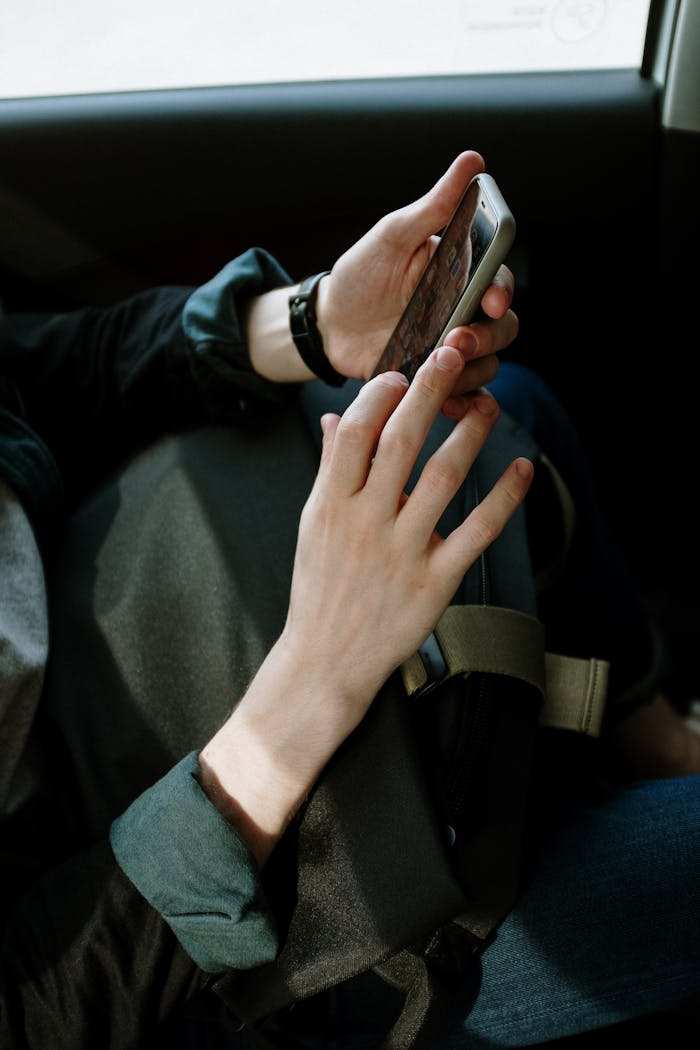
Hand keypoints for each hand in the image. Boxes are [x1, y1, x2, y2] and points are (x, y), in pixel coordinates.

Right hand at [199, 346, 532, 863]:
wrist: (325, 660)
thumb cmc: (320, 588)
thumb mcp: (313, 526)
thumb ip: (330, 471)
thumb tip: (341, 420)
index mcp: (329, 505)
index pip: (356, 432)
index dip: (381, 394)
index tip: (403, 374)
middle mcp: (364, 523)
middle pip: (401, 441)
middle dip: (429, 390)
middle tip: (454, 355)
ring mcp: (401, 553)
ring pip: (443, 477)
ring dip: (470, 435)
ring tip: (488, 406)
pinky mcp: (435, 583)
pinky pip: (476, 532)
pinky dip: (505, 498)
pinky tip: (523, 469)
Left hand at [317, 151, 518, 394]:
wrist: (328, 325)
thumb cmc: (360, 274)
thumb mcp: (392, 236)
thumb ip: (433, 206)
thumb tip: (472, 162)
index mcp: (461, 274)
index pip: (499, 281)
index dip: (502, 292)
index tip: (489, 300)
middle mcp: (464, 312)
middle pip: (504, 329)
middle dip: (487, 338)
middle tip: (455, 341)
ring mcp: (451, 349)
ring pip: (488, 365)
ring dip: (472, 371)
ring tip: (438, 371)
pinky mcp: (435, 379)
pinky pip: (463, 396)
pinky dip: (460, 401)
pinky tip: (442, 402)